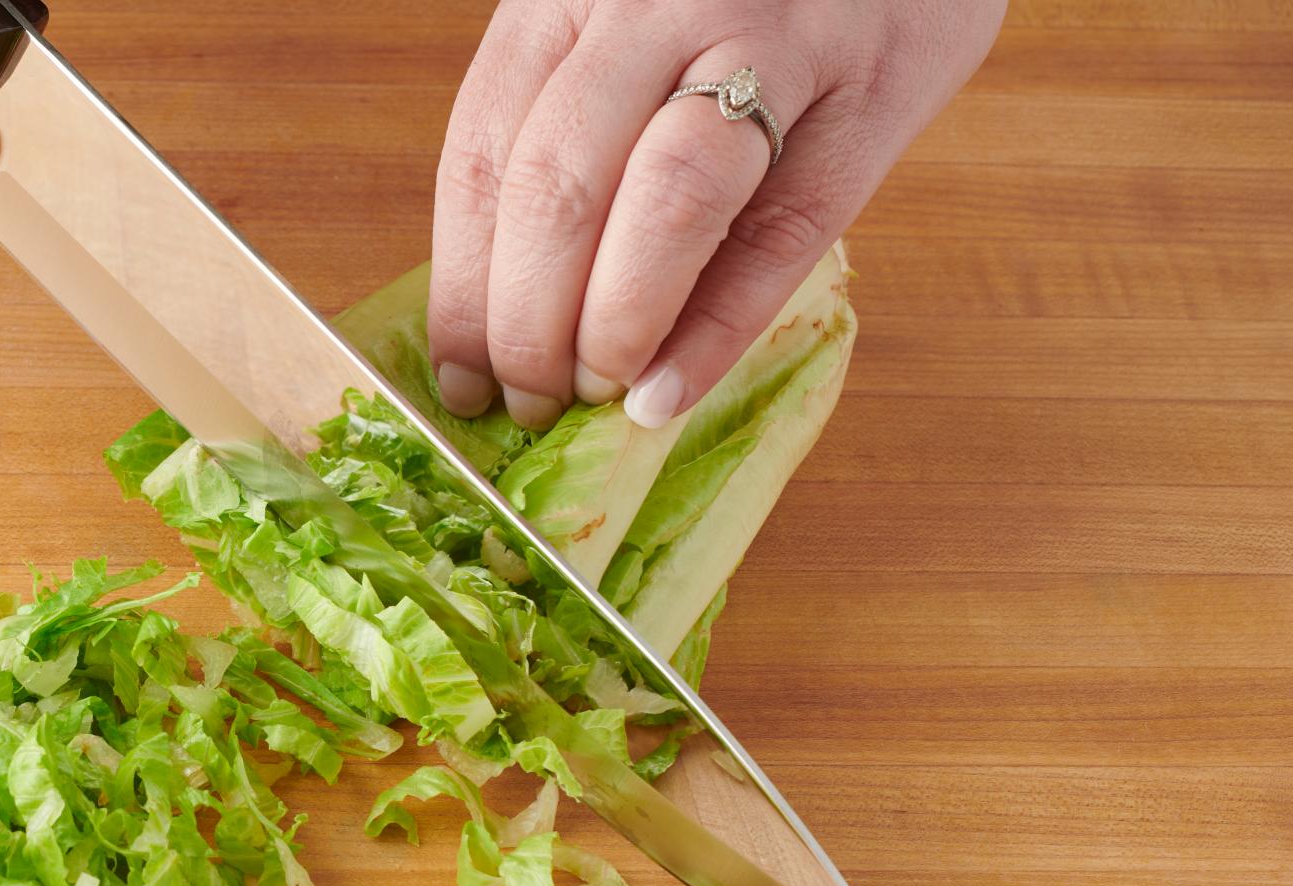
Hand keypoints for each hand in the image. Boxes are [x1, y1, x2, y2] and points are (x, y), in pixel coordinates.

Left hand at [430, 0, 1004, 429]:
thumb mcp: (627, 24)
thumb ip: (570, 126)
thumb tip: (504, 307)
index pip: (484, 155)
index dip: (462, 287)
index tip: (458, 377)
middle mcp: (655, 4)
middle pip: (560, 188)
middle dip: (527, 326)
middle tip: (530, 403)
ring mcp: (766, 37)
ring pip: (663, 202)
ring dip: (613, 327)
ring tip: (595, 396)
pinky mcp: (869, 87)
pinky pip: (782, 229)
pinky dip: (717, 328)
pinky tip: (668, 391)